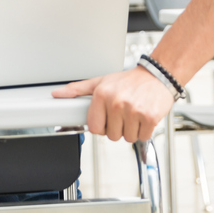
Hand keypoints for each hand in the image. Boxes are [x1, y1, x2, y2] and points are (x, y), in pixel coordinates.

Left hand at [52, 67, 174, 142]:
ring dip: (131, 129)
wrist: (157, 76)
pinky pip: (142, 137)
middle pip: (111, 135)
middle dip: (118, 127)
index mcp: (102, 94)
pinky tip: (143, 116)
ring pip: (127, 138)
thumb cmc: (128, 81)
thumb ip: (77, 90)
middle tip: (124, 113)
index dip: (101, 126)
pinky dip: (144, 130)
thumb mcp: (100, 82)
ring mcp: (133, 110)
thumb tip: (56, 94)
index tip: (108, 118)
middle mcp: (116, 102)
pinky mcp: (149, 117)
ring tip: (134, 113)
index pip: (94, 127)